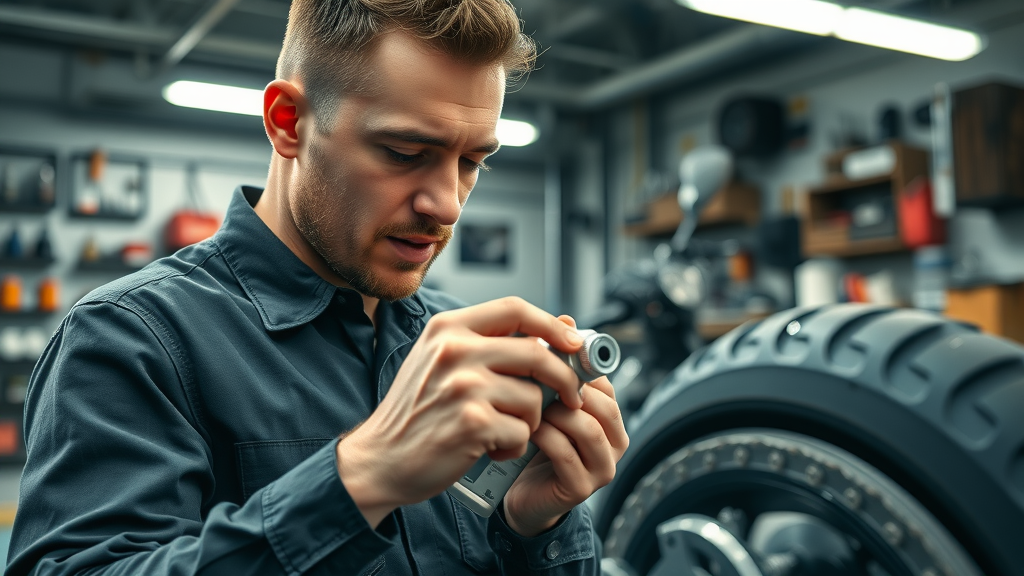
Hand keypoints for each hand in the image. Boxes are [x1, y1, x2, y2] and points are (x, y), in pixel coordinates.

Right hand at [335, 297, 586, 527]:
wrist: (380, 458)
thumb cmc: (418, 411)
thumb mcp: (445, 362)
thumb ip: (496, 342)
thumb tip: (564, 324)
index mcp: (447, 328)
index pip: (515, 308)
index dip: (552, 324)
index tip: (574, 343)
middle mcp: (454, 350)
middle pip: (536, 353)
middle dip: (564, 379)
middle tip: (571, 397)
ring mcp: (463, 386)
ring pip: (533, 398)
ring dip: (528, 422)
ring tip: (500, 430)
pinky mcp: (472, 423)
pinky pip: (522, 431)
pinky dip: (513, 446)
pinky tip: (488, 448)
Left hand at [502, 316, 629, 536]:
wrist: (518, 495)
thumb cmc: (534, 442)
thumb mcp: (545, 397)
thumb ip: (556, 363)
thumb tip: (566, 316)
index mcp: (610, 415)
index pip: (603, 380)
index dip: (574, 365)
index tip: (542, 355)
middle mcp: (615, 440)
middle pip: (600, 402)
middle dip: (563, 388)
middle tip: (529, 377)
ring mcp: (602, 466)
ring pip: (585, 426)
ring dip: (552, 413)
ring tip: (526, 406)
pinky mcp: (582, 487)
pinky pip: (565, 452)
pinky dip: (541, 436)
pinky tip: (522, 429)